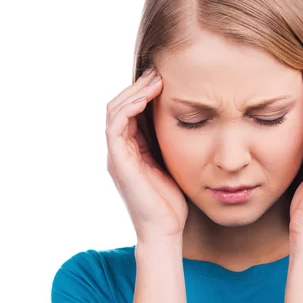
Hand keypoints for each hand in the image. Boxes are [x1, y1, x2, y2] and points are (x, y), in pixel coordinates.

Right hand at [106, 68, 187, 244]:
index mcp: (132, 150)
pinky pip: (116, 127)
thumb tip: (188, 122)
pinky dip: (128, 108)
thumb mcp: (174, 164)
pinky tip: (146, 97)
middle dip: (138, 87)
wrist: (166, 231)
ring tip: (155, 79)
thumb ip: (170, 145)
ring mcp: (117, 157)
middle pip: (119, 107)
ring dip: (133, 92)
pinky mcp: (118, 163)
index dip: (143, 93)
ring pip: (114, 112)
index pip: (130, 112)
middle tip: (159, 72)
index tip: (165, 78)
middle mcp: (120, 151)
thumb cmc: (173, 202)